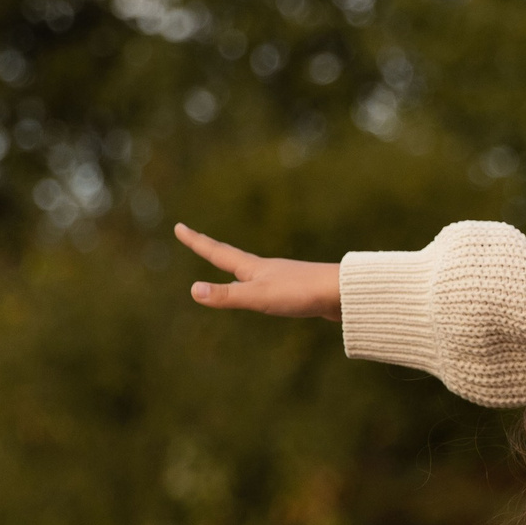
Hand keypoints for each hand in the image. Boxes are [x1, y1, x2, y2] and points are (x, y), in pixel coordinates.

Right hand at [175, 223, 343, 319]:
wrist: (347, 292)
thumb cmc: (302, 293)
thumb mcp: (259, 297)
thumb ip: (228, 296)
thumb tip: (193, 290)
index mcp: (254, 269)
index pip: (217, 252)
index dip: (196, 241)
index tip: (178, 226)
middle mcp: (267, 269)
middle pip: (233, 257)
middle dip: (212, 250)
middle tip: (197, 240)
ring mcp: (284, 278)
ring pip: (254, 271)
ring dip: (237, 267)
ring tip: (232, 265)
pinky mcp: (300, 290)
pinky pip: (273, 285)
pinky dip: (260, 285)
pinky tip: (273, 291)